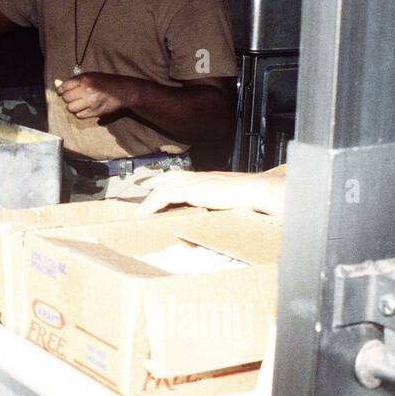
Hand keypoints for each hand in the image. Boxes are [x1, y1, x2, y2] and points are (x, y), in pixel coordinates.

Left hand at [54, 73, 133, 118]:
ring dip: (72, 107)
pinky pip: (79, 115)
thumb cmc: (105, 82)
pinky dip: (79, 113)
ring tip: (78, 104)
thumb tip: (56, 83)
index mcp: (84, 79)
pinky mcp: (95, 112)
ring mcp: (91, 102)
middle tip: (73, 97)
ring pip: (71, 108)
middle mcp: (86, 90)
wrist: (123, 91)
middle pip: (66, 98)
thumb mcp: (90, 76)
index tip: (61, 92)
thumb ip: (73, 81)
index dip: (60, 90)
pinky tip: (84, 109)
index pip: (64, 86)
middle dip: (67, 98)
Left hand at [136, 169, 286, 216]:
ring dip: (150, 200)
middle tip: (143, 186)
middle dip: (156, 181)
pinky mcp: (189, 190)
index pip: (185, 175)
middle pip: (171, 177)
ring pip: (164, 188)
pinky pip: (164, 196)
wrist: (254, 192)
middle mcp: (199, 177)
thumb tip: (217, 220)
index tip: (159, 181)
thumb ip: (220, 207)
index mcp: (209, 179)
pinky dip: (152, 205)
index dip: (171, 177)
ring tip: (140, 211)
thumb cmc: (249, 199)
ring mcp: (193, 182)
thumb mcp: (231, 201)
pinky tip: (144, 213)